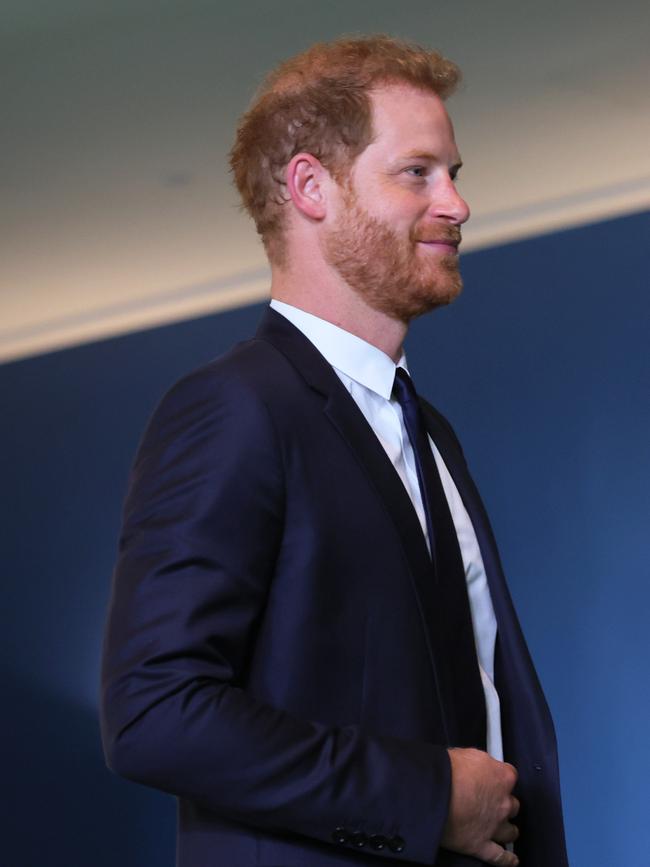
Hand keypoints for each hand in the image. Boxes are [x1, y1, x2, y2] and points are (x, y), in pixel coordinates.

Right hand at [441, 748, 519, 865]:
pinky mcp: (481, 845)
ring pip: (510, 831)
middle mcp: (503, 803)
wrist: (434, 792)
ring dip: (507, 829)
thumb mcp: (467, 754)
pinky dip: (506, 860)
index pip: (510, 776)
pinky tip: (510, 860)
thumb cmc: (448, 770)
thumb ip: (481, 762)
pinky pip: (500, 857)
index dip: (500, 778)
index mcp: (502, 777)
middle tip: (492, 802)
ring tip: (501, 828)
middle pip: (513, 805)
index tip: (494, 780)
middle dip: (504, 804)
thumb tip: (479, 766)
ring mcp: (494, 826)